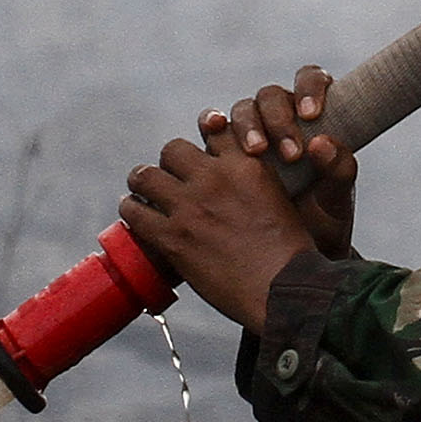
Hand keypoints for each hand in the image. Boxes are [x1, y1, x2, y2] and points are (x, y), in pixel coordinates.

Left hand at [121, 115, 317, 328]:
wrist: (282, 289)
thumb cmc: (289, 252)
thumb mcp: (281, 199)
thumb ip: (257, 183)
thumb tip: (238, 186)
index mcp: (246, 165)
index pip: (214, 132)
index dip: (204, 140)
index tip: (200, 154)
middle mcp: (214, 178)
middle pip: (173, 149)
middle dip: (169, 162)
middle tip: (168, 177)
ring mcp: (190, 207)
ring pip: (145, 176)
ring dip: (142, 182)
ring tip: (141, 192)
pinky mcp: (172, 238)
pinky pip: (135, 212)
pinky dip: (131, 211)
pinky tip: (134, 214)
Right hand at [204, 66, 356, 257]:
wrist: (294, 262)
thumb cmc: (323, 225)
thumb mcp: (336, 202)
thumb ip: (340, 170)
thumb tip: (322, 143)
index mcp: (314, 120)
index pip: (310, 81)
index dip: (309, 88)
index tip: (312, 114)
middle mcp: (279, 120)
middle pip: (270, 98)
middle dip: (277, 118)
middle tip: (290, 152)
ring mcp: (250, 135)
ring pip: (241, 111)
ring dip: (247, 126)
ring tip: (256, 151)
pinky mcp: (223, 155)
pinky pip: (214, 131)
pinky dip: (212, 125)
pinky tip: (213, 131)